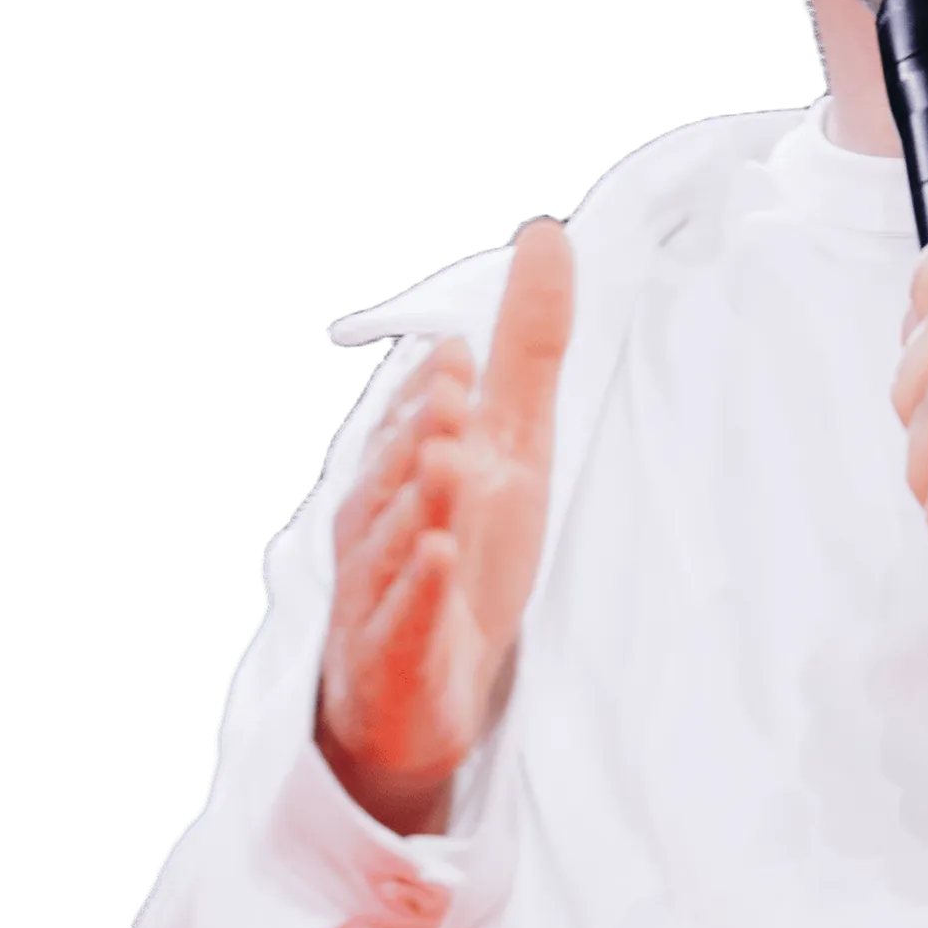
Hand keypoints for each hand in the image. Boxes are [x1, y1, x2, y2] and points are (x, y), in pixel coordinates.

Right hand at [317, 218, 572, 831]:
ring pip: (397, 537)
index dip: (434, 388)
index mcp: (405, 464)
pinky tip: (443, 558)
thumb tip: (545, 233)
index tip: (460, 349)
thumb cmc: (467, 548)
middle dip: (422, 429)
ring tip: (448, 461)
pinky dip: (422, 589)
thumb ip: (525, 347)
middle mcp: (382, 519)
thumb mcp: (511, 441)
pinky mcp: (399, 652)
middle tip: (453, 392)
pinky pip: (406, 617)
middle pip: (398, 470)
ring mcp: (384, 587)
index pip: (412, 417)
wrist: (427, 694)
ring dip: (420, 500)